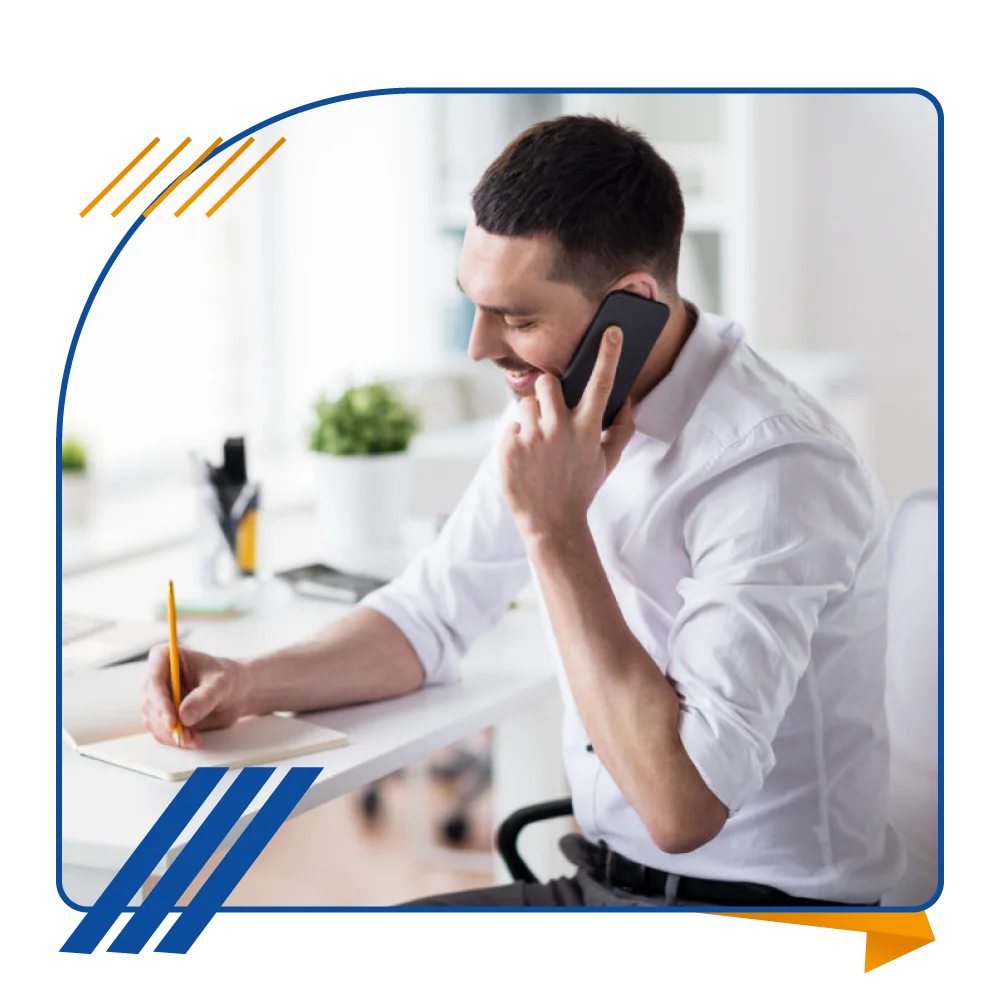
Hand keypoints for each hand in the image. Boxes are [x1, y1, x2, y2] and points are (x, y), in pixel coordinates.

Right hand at [141, 644, 249, 747]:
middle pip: (150, 705)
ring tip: (194, 738)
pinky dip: (175, 739)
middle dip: (167, 725)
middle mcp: (155, 677)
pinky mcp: (161, 715)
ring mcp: (156, 698)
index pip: (154, 680)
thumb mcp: (222, 684)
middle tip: (187, 737)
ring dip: (171, 735)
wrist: (235, 692)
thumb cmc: (227, 678)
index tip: (172, 721)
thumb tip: (183, 715)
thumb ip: (205, 697)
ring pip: (153, 721)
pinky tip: (192, 739)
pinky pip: (161, 732)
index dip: (160, 702)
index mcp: (164, 657)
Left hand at [499, 325, 635, 541]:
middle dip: (547, 390)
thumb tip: (629, 400)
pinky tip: (525, 463)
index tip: (611, 332)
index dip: (608, 355)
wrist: (551, 522)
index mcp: (586, 429)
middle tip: (550, 412)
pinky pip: (510, 428)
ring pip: (526, 404)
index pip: (600, 383)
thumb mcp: (606, 461)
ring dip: (531, 420)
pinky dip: (516, 443)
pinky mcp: (508, 447)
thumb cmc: (581, 489)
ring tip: (538, 448)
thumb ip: (621, 430)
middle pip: (547, 381)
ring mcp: (531, 437)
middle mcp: (559, 428)